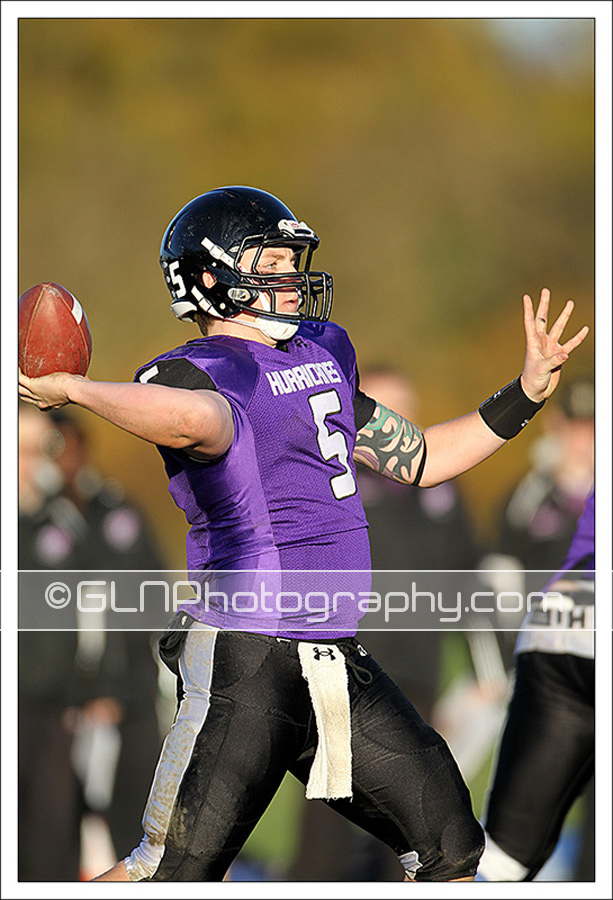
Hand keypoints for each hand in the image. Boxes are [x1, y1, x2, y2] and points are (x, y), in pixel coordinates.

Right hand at [18, 368, 79, 409]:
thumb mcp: (76, 386)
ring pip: (20, 389)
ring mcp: (36, 395)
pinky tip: (16, 366)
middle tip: (20, 384)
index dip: (36, 399)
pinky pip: (20, 378)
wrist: (75, 390)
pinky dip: (17, 373)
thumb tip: (86, 378)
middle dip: (22, 392)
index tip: (38, 393)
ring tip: (16, 373)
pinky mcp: (34, 386)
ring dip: (17, 382)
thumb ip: (79, 382)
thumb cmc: (80, 388)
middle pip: (26, 398)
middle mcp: (42, 402)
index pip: (40, 403)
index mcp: (52, 404)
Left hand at [520, 288, 588, 402]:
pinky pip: (571, 343)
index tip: (526, 297)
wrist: (536, 391)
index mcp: (532, 343)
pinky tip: (584, 329)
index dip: (528, 310)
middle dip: (544, 305)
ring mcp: (550, 347)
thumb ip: (553, 360)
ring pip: (558, 327)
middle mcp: (541, 342)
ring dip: (564, 316)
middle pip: (543, 319)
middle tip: (546, 291)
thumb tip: (565, 353)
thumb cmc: (532, 380)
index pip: (530, 322)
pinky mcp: (559, 355)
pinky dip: (578, 337)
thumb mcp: (541, 369)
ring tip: (569, 303)